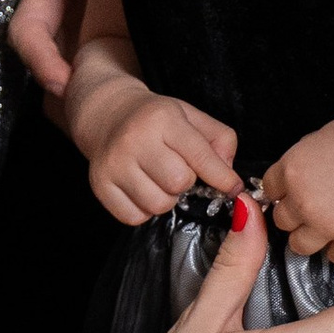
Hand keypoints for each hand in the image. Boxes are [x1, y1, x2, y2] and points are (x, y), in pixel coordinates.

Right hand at [74, 83, 239, 226]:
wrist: (107, 115)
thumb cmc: (155, 119)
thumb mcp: (191, 116)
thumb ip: (220, 140)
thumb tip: (228, 175)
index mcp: (162, 118)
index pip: (201, 157)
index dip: (223, 178)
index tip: (233, 188)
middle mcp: (135, 139)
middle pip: (178, 184)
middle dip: (186, 183)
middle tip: (180, 172)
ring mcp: (114, 164)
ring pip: (158, 205)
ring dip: (166, 198)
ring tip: (160, 180)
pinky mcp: (100, 185)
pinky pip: (134, 217)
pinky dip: (144, 210)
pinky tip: (143, 189)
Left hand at [261, 112, 333, 264]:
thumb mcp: (317, 140)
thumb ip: (299, 166)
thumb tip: (291, 183)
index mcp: (291, 171)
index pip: (268, 191)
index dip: (283, 191)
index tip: (294, 191)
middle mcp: (302, 201)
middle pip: (281, 221)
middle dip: (295, 215)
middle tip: (315, 205)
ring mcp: (326, 224)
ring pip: (299, 246)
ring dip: (311, 236)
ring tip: (327, 224)